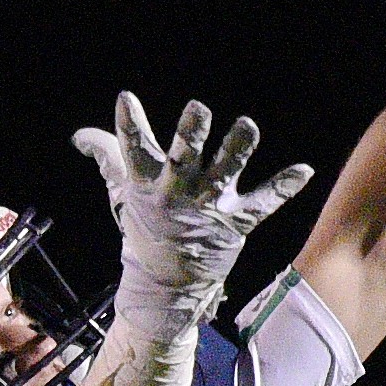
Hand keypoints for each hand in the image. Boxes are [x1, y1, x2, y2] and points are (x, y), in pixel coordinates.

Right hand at [74, 92, 312, 340]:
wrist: (165, 286)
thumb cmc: (145, 228)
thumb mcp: (123, 192)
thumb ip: (108, 156)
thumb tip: (80, 135)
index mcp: (149, 183)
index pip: (134, 149)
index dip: (129, 124)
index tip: (126, 98)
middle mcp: (178, 192)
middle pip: (184, 157)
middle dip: (191, 133)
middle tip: (197, 107)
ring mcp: (207, 208)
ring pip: (224, 172)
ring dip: (237, 148)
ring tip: (247, 125)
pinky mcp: (235, 222)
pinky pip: (263, 204)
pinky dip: (285, 188)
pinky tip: (305, 170)